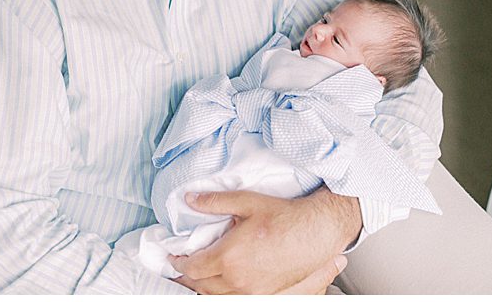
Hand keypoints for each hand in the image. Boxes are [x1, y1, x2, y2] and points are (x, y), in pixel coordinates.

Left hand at [168, 188, 358, 293]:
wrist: (316, 233)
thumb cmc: (285, 218)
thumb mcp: (245, 202)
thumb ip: (214, 202)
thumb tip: (191, 199)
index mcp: (229, 257)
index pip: (193, 267)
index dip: (179, 263)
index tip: (174, 257)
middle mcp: (238, 279)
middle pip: (201, 285)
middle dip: (187, 278)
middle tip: (178, 270)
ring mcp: (252, 290)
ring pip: (216, 296)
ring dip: (202, 288)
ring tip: (195, 281)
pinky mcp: (265, 294)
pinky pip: (234, 299)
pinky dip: (221, 294)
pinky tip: (220, 287)